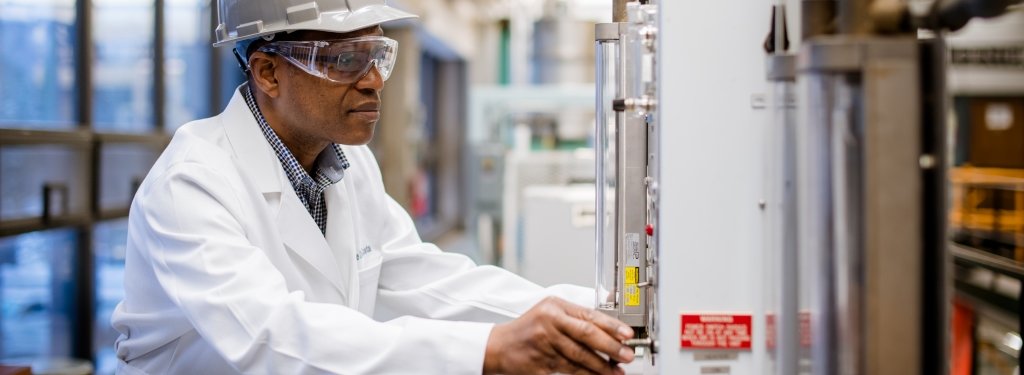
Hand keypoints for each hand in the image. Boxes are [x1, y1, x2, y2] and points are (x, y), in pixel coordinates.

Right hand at [483, 296, 634, 374]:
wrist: (498, 347)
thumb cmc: (528, 330)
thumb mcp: (550, 314)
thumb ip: (576, 318)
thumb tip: (610, 329)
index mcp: (554, 306)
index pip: (588, 315)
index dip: (611, 326)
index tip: (627, 335)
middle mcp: (549, 321)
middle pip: (586, 334)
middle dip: (610, 347)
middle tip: (627, 355)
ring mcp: (544, 342)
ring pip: (579, 356)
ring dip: (601, 366)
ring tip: (615, 371)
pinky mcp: (540, 362)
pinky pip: (568, 369)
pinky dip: (585, 374)